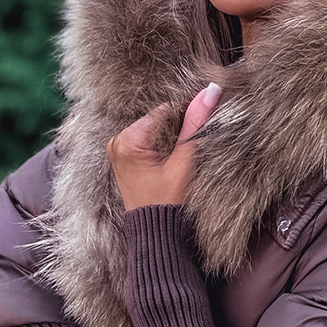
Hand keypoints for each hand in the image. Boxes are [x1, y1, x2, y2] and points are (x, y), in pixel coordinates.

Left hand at [106, 82, 221, 209]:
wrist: (156, 233)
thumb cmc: (169, 203)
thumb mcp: (184, 163)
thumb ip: (195, 125)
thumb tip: (210, 92)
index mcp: (128, 140)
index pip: (166, 111)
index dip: (189, 115)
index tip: (204, 125)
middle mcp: (117, 141)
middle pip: (160, 119)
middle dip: (180, 127)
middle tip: (193, 147)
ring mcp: (118, 150)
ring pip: (156, 129)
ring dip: (173, 136)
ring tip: (182, 157)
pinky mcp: (124, 158)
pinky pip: (149, 140)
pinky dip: (164, 145)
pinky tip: (173, 160)